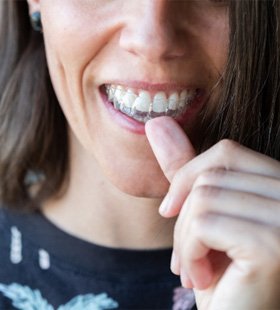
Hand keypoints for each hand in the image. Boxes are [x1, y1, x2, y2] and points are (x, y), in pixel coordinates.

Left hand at [146, 116, 279, 309]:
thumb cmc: (220, 272)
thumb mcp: (202, 214)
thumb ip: (186, 169)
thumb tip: (156, 123)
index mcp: (279, 185)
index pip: (227, 152)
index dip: (189, 177)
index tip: (169, 210)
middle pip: (212, 176)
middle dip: (184, 218)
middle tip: (186, 255)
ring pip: (204, 198)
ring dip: (185, 239)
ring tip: (195, 268)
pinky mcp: (273, 245)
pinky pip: (204, 223)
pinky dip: (189, 251)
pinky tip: (203, 279)